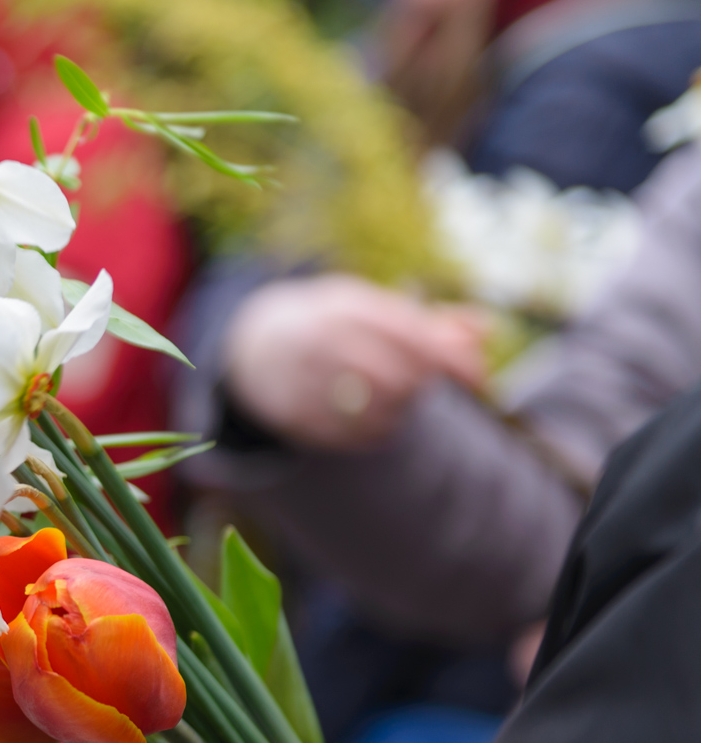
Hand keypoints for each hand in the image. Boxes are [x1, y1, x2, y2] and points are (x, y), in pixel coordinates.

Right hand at [223, 275, 488, 450]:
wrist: (254, 346)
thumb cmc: (333, 325)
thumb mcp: (375, 309)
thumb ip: (432, 321)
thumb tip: (487, 330)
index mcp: (345, 306)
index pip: (412, 335)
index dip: (453, 360)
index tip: (479, 379)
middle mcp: (319, 341)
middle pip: (399, 376)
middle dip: (423, 386)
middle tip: (422, 386)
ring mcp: (301, 379)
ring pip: (378, 408)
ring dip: (401, 410)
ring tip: (394, 399)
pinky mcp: (291, 414)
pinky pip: (351, 436)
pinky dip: (374, 432)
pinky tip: (373, 419)